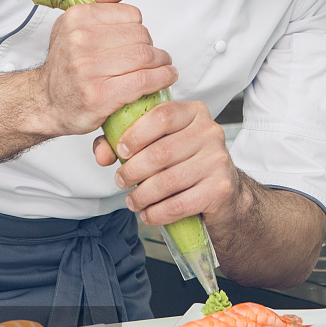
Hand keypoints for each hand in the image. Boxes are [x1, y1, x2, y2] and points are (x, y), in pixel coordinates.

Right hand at [32, 0, 177, 137]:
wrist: (47, 101)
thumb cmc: (67, 62)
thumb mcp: (77, 23)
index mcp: (77, 18)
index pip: (132, 15)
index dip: (138, 28)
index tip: (135, 41)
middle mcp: (80, 41)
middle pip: (141, 36)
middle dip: (152, 48)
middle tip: (152, 58)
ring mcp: (89, 69)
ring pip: (146, 57)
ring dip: (162, 63)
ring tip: (162, 67)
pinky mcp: (100, 96)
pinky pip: (144, 81)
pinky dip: (162, 78)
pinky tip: (165, 77)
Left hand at [92, 100, 240, 226]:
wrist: (223, 192)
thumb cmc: (185, 163)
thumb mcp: (160, 143)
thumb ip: (128, 142)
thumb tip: (102, 153)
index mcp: (194, 113)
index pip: (162, 115)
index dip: (136, 133)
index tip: (121, 149)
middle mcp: (210, 133)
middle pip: (161, 152)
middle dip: (132, 170)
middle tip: (121, 180)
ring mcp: (218, 161)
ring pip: (167, 181)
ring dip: (142, 195)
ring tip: (133, 200)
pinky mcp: (220, 189)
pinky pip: (179, 204)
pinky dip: (157, 213)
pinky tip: (148, 213)